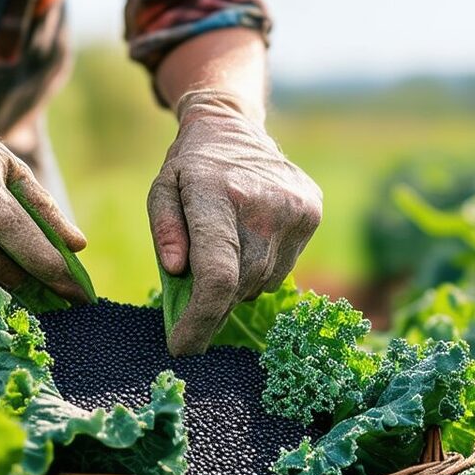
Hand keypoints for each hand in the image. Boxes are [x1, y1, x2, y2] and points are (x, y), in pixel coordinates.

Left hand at [149, 89, 322, 354]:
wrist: (235, 128)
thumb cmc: (190, 168)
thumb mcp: (162, 191)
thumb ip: (165, 231)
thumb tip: (176, 271)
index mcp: (215, 194)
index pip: (217, 275)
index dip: (200, 320)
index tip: (183, 347)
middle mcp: (262, 203)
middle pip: (239, 285)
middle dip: (213, 306)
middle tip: (195, 302)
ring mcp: (294, 209)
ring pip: (262, 282)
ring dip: (239, 284)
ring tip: (226, 251)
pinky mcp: (311, 213)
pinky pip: (282, 268)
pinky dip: (260, 268)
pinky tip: (250, 239)